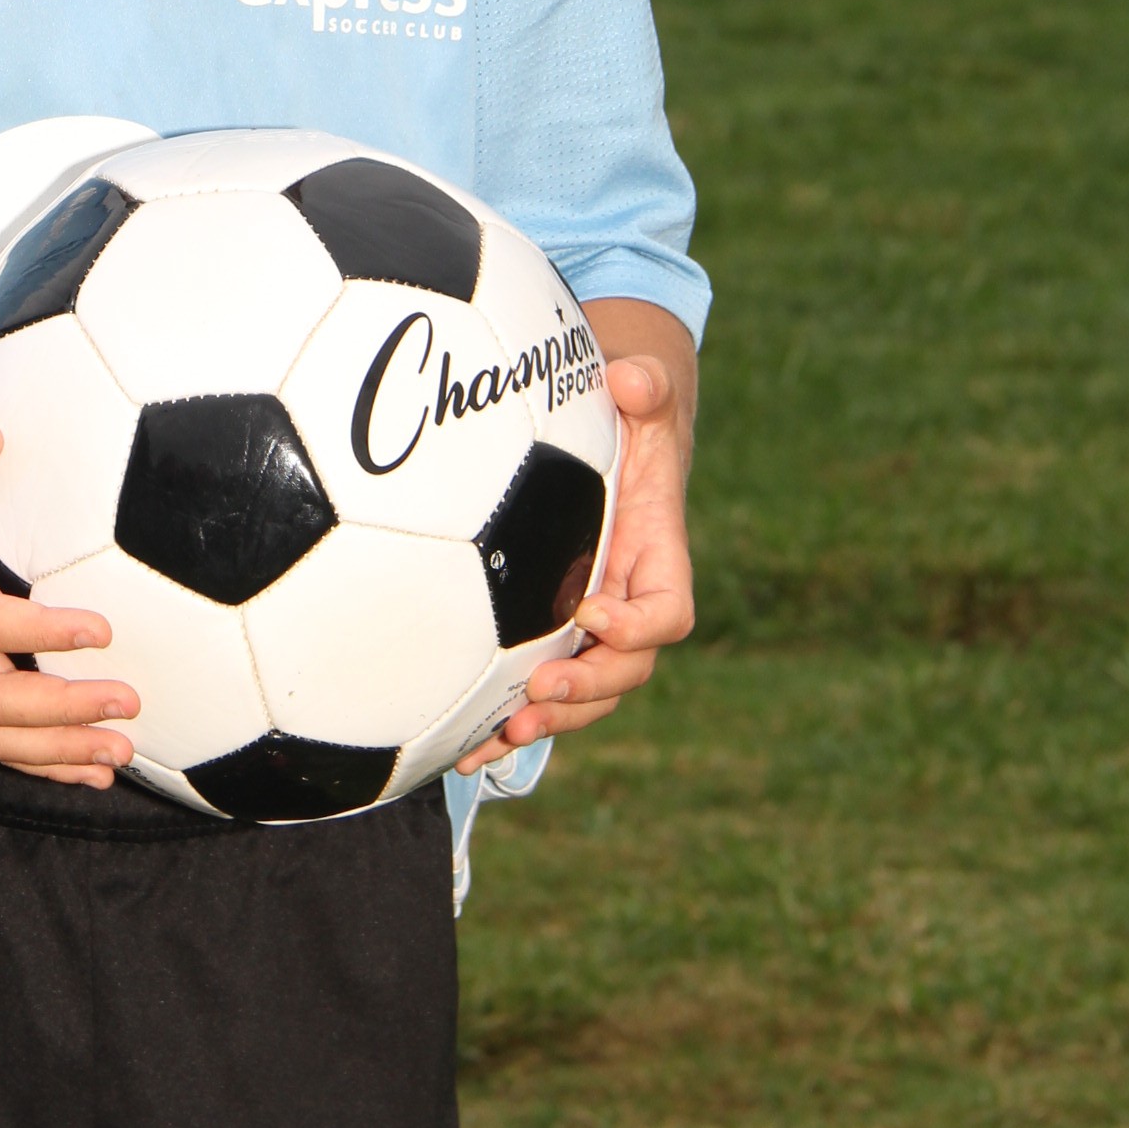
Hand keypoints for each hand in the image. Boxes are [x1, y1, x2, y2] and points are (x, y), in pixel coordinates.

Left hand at [455, 342, 695, 772]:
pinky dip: (503, 720)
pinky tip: (460, 748)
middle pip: (626, 668)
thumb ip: (644, 386)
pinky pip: (535, 685)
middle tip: (539, 693)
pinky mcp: (548, 626)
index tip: (591, 612)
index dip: (637, 624)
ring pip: (584, 692)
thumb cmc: (628, 408)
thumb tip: (631, 379)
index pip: (668, 610)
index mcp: (656, 554)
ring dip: (547, 720)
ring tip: (499, 737)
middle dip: (588, 690)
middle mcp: (627, 597)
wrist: (611, 424)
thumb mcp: (643, 389)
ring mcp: (589, 619)